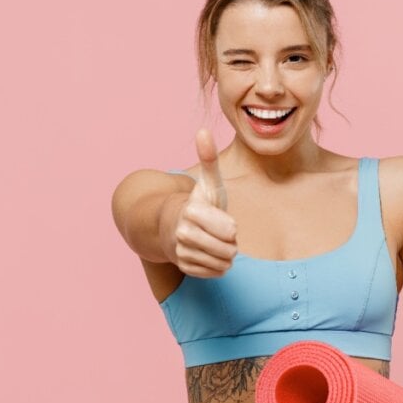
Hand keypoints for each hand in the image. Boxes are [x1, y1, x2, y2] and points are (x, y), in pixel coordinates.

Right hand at [171, 129, 237, 277]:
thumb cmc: (198, 204)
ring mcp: (181, 252)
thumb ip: (208, 159)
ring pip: (223, 263)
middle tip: (219, 233)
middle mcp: (182, 233)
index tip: (221, 220)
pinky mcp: (184, 267)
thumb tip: (203, 130)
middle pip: (228, 249)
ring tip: (214, 243)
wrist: (172, 226)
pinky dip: (217, 266)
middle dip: (230, 243)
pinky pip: (215, 273)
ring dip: (224, 255)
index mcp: (191, 211)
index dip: (231, 227)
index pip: (230, 231)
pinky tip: (208, 254)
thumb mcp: (208, 183)